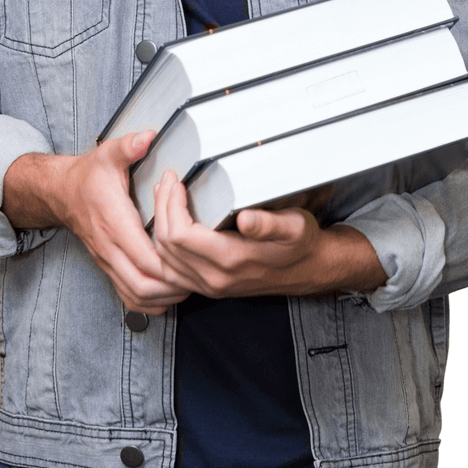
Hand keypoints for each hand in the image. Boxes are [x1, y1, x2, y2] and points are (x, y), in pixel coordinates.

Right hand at [2, 133, 191, 314]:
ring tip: (191, 284)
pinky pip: (129, 297)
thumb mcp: (108, 154)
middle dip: (174, 285)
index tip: (194, 255)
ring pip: (137, 295)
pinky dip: (151, 301)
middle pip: (143, 284)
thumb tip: (148, 136)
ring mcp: (108, 261)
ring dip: (165, 296)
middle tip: (200, 274)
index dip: (171, 263)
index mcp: (114, 221)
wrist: (61, 194)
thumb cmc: (89, 176)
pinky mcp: (109, 268)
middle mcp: (110, 247)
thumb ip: (129, 145)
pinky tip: (169, 292)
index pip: (145, 256)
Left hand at [152, 169, 387, 297]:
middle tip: (168, 181)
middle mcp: (214, 278)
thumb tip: (246, 218)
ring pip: (164, 261)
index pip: (180, 235)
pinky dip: (162, 246)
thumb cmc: (300, 243)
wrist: (308, 269)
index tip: (176, 180)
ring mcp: (209, 286)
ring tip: (164, 196)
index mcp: (230, 260)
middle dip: (162, 208)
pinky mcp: (208, 286)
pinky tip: (167, 223)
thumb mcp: (294, 227)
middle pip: (166, 246)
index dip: (171, 205)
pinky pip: (171, 271)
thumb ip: (270, 223)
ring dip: (158, 226)